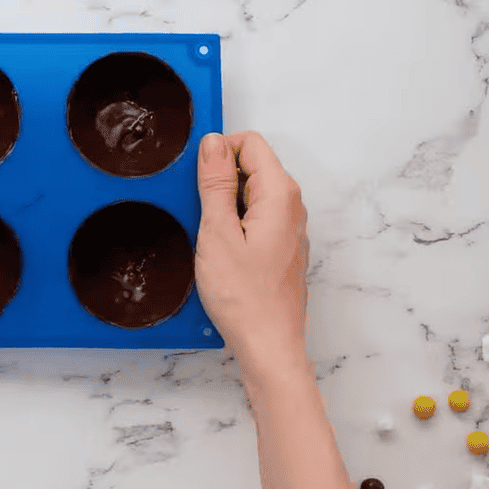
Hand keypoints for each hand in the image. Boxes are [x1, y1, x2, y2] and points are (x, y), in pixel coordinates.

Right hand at [195, 132, 309, 377]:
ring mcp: (289, 228)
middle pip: (253, 166)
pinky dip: (234, 222)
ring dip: (225, 202)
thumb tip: (213, 143)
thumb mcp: (217, 232)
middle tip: (197, 209)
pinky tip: (220, 250)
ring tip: (207, 233)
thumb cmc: (244, 297)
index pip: (251, 143)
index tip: (196, 176)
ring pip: (252, 193)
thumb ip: (215, 183)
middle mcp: (292, 206)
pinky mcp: (281, 247)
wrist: (268, 345)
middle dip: (220, 177)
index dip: (219, 151)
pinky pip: (255, 217)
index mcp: (279, 194)